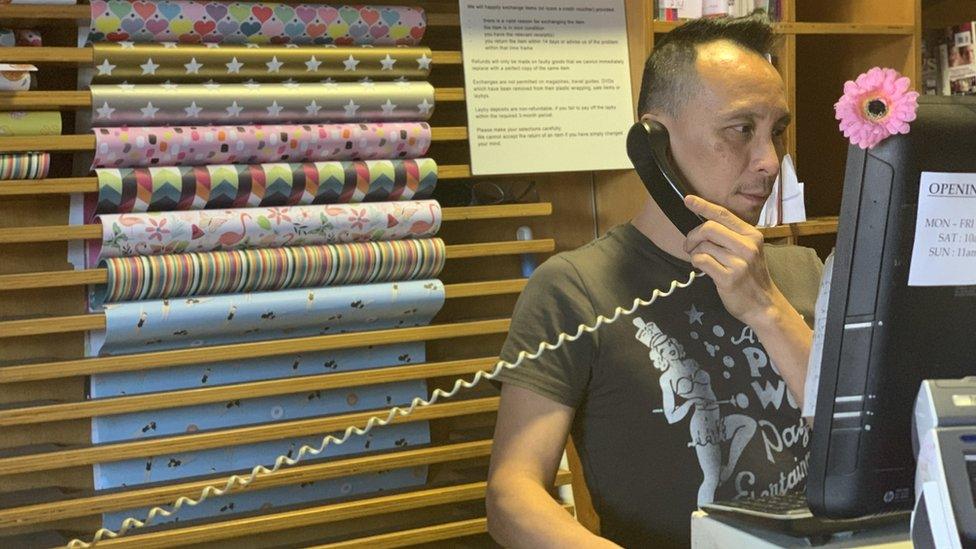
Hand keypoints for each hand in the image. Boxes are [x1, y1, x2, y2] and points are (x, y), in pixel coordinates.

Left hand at [681, 194, 781, 327]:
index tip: (688, 200)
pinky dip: (696, 263)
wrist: (764, 306)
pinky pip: (701, 261)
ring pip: (703, 246)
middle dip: (692, 236)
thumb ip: (731, 236)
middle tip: (688, 246)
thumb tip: (703, 225)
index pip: (723, 214)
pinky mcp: (729, 278)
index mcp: (752, 235)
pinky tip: (700, 268)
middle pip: (709, 228)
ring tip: (699, 260)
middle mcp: (747, 246)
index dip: (703, 205)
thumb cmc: (751, 277)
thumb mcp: (748, 251)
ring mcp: (739, 262)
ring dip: (694, 252)